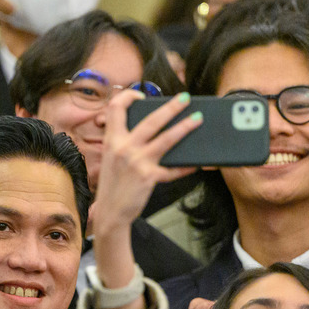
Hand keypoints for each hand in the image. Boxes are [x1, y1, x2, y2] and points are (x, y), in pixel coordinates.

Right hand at [88, 91, 201, 308]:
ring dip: (184, 128)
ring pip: (166, 139)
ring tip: (198, 120)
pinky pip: (172, 169)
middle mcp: (123, 148)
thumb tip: (145, 130)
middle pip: (150, 120)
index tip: (140, 95)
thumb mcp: (111, 159)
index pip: (115, 108)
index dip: (128, 97)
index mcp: (111, 140)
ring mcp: (137, 162)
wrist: (110, 213)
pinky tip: (197, 164)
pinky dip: (185, 166)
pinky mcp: (149, 177)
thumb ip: (123, 142)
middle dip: (170, 107)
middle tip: (185, 98)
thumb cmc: (113, 185)